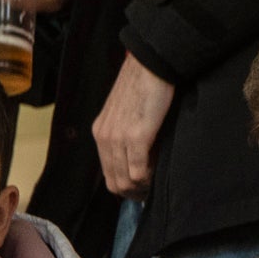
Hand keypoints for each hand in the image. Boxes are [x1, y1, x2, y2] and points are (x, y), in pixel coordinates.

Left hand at [93, 55, 174, 198]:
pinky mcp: (136, 137)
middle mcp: (104, 137)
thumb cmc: (144, 85)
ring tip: (155, 181)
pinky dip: (149, 178)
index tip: (141, 186)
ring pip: (125, 181)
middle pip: (114, 182)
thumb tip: (136, 157)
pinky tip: (158, 170)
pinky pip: (138, 172)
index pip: (107, 173)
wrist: (152, 65)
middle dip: (133, 192)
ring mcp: (118, 139)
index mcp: (100, 131)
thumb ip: (124, 133)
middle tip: (150, 190)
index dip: (125, 185)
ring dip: (141, 187)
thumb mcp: (124, 112)